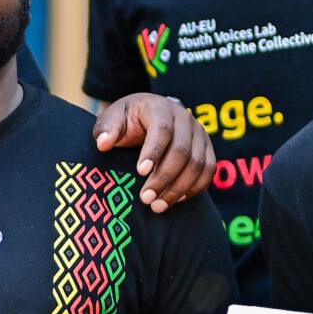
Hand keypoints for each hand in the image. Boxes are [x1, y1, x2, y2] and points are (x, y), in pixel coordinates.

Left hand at [93, 94, 212, 211]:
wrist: (149, 116)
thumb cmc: (127, 120)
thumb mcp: (112, 119)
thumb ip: (106, 129)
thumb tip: (103, 144)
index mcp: (160, 107)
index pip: (162, 129)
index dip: (153, 151)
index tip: (140, 172)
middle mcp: (184, 118)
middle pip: (181, 150)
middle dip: (164, 177)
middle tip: (145, 198)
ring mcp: (199, 133)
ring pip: (198, 164)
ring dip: (178, 188)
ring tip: (157, 206)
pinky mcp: (206, 149)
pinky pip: (208, 171)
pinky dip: (194, 188)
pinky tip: (175, 200)